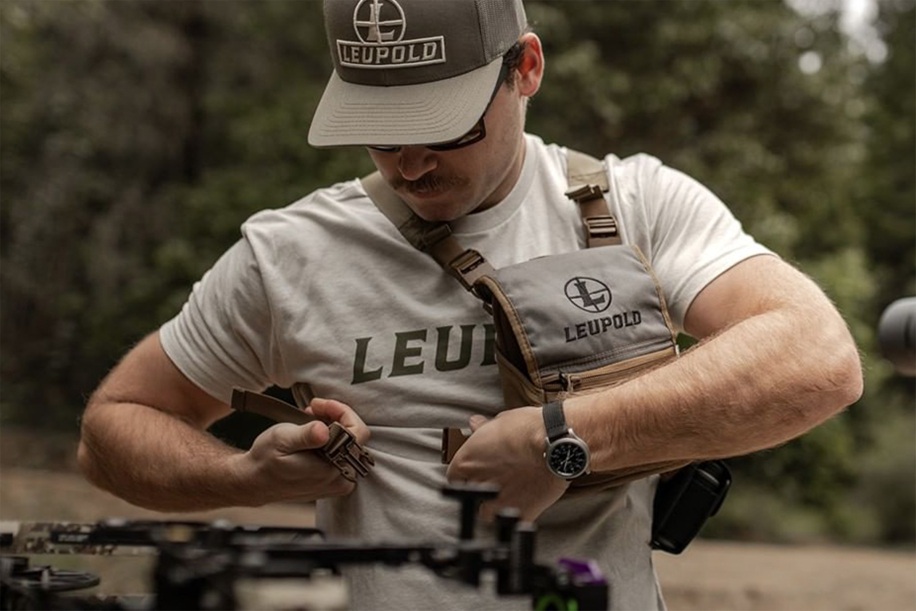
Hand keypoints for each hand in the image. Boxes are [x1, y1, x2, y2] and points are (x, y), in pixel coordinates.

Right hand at [232, 398, 369, 504]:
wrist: (255, 481)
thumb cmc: (266, 461)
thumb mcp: (281, 441)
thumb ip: (306, 436)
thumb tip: (324, 430)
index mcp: (331, 471)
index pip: (358, 433)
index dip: (342, 412)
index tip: (320, 404)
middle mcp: (340, 480)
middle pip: (355, 438)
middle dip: (335, 417)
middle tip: (313, 408)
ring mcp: (338, 482)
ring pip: (349, 444)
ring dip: (332, 426)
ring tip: (310, 418)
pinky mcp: (333, 481)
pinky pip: (342, 454)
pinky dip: (331, 438)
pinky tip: (313, 432)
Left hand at [445, 406, 567, 521]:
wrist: (555, 444)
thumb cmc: (529, 429)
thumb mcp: (501, 421)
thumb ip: (484, 429)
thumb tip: (474, 424)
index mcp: (467, 461)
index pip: (455, 476)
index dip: (466, 475)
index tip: (476, 473)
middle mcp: (477, 483)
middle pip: (471, 495)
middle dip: (483, 489)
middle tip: (498, 481)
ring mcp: (496, 502)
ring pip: (487, 514)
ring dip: (495, 507)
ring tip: (510, 496)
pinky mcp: (518, 514)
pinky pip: (512, 522)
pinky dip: (517, 517)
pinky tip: (525, 505)